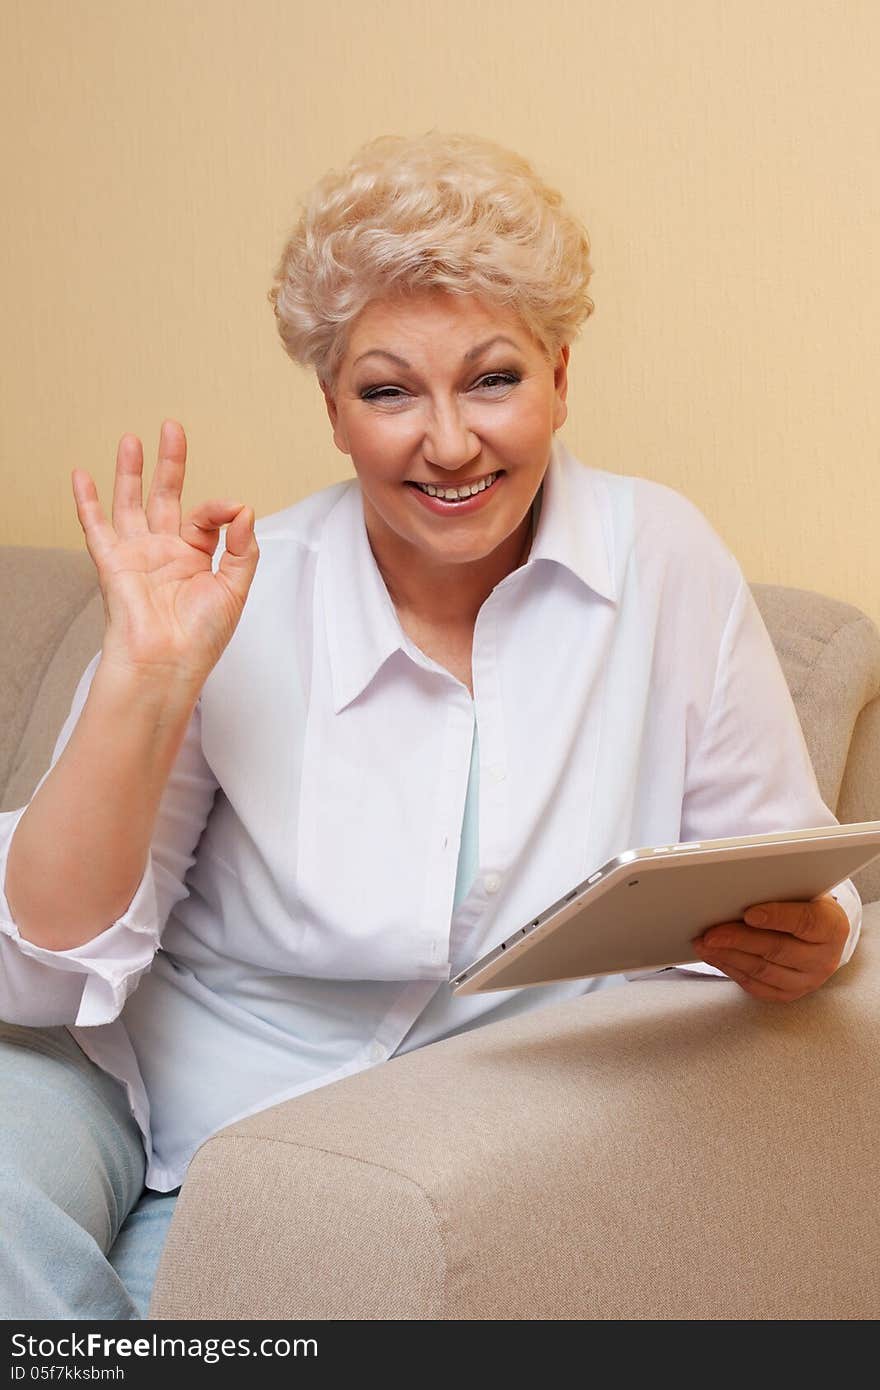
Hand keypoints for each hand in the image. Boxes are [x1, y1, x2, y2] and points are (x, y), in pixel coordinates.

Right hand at [72, 420, 258, 686]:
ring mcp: (137, 555)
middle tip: (172, 429)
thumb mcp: (235, 588)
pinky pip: (96, 527)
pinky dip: (87, 502)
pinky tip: (81, 476)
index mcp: (196, 559)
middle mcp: (165, 553)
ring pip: (131, 503)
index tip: (233, 511)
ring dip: (130, 472)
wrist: (168, 663)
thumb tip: (243, 508)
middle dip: (169, 463)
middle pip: (165, 497)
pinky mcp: (114, 563)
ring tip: (131, 440)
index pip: (206, 517)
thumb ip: (243, 547)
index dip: (221, 509)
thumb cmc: (200, 638)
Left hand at [691, 893, 850, 1001]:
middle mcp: (825, 958)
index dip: (776, 917)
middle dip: (739, 940)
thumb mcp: (801, 892)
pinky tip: (715, 957)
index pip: (805, 922)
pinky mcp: (789, 994)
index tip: (749, 913)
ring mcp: (808, 981)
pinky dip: (731, 970)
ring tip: (704, 944)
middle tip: (711, 933)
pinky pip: (756, 987)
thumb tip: (739, 889)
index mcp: (832, 927)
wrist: (818, 935)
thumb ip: (779, 891)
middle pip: (778, 950)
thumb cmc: (804, 905)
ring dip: (728, 957)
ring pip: (763, 971)